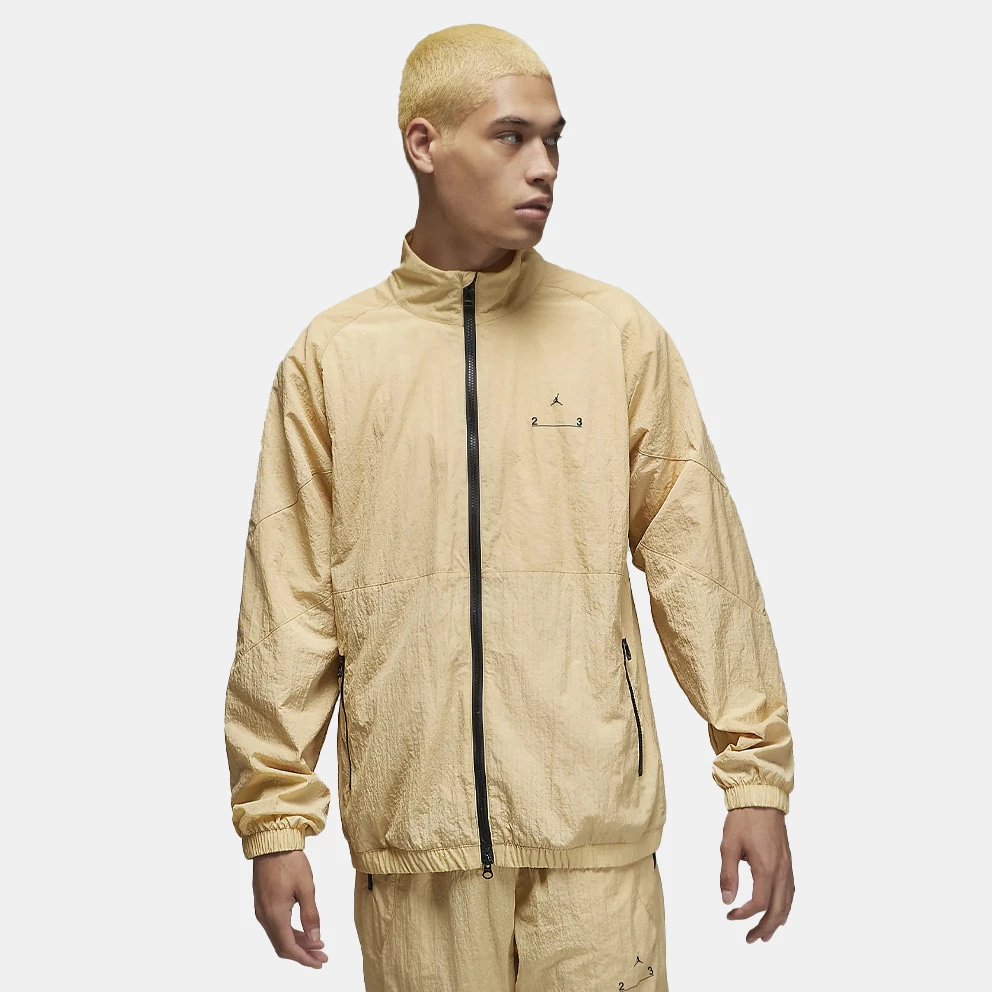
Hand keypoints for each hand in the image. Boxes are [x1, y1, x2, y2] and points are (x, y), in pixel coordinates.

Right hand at [252, 850, 328, 967]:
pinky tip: (303, 930)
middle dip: (303, 953)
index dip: (304, 958)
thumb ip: (311, 915)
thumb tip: (315, 938)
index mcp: (275, 915)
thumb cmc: (289, 861)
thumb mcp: (306, 888)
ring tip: (317, 944)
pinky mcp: (263, 902)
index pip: (288, 947)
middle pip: (282, 945)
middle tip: (322, 956)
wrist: (272, 842)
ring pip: (279, 936)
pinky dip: (290, 931)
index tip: (319, 962)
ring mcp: (262, 910)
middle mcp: (265, 916)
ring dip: (297, 942)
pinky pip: (276, 925)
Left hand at [719, 807, 793, 943]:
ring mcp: (787, 867)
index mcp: (766, 867)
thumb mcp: (729, 844)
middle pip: (778, 910)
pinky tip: (778, 911)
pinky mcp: (787, 862)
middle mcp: (781, 870)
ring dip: (777, 921)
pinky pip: (790, 891)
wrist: (761, 797)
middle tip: (751, 939)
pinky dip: (785, 906)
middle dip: (765, 928)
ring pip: (788, 903)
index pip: (759, 902)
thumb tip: (726, 899)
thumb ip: (728, 873)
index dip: (744, 914)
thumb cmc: (744, 819)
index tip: (729, 914)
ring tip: (765, 934)